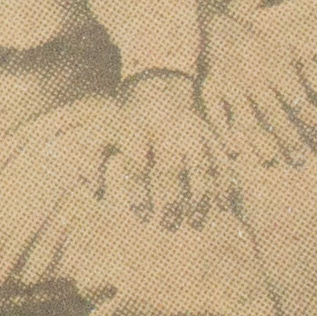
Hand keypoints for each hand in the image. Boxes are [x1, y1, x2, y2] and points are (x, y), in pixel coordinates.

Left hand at [86, 73, 238, 230]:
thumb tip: (96, 192)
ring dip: (201, 198)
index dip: (140, 193)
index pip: (137, 165)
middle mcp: (165, 129)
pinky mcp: (211, 135)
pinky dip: (225, 184)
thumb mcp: (103, 136)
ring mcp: (192, 131)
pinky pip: (222, 161)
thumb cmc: (126, 125)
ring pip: (201, 166)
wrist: (157, 89)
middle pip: (171, 168)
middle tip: (169, 225)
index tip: (143, 217)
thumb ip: (91, 162)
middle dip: (172, 200)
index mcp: (135, 129)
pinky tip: (222, 206)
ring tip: (195, 223)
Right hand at [195, 6, 316, 171]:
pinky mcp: (210, 88)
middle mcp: (256, 79)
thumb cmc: (262, 43)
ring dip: (259, 142)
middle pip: (275, 115)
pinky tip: (234, 151)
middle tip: (300, 160)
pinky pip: (215, 114)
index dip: (310, 122)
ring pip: (246, 119)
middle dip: (288, 139)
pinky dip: (223, 133)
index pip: (298, 102)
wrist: (220, 23)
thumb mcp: (293, 51)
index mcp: (278, 69)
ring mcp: (231, 85)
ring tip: (271, 161)